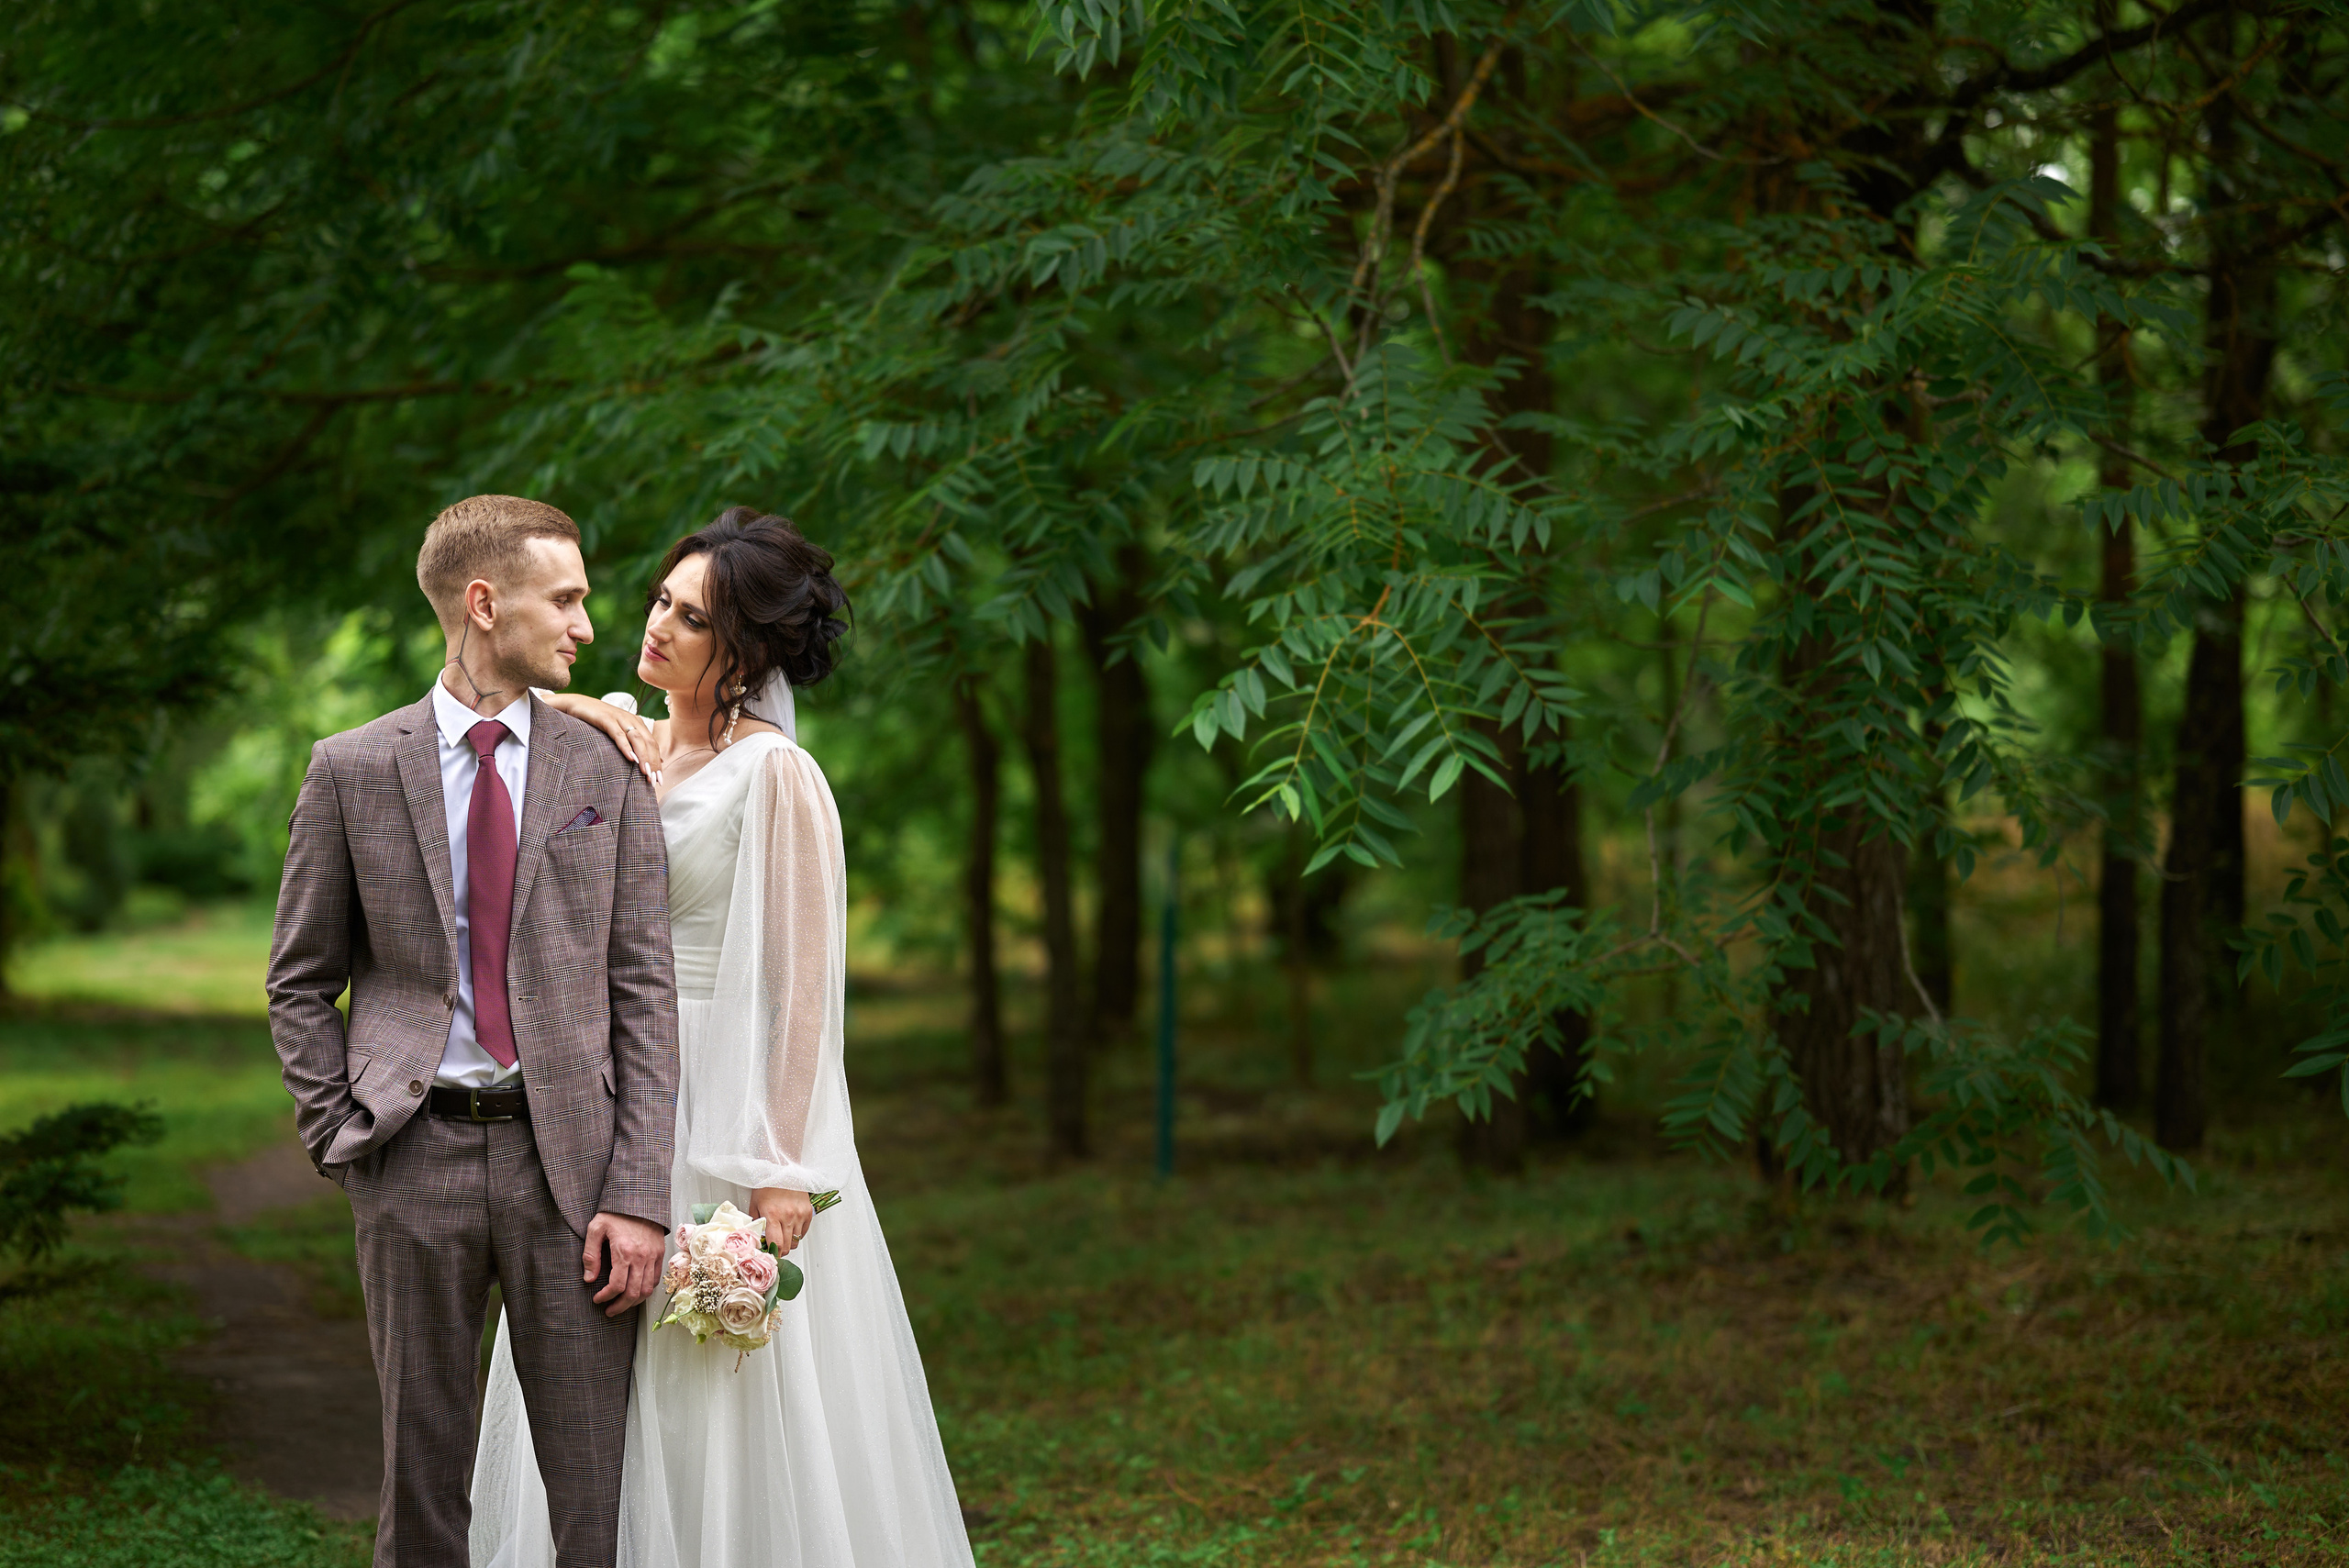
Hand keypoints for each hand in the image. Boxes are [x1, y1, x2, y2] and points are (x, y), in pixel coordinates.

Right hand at [542, 691, 660, 786]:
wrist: (579, 704)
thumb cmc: (598, 722)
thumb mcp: (619, 732)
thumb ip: (633, 744)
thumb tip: (645, 761)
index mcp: (638, 724)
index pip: (653, 745)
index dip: (657, 763)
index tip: (659, 780)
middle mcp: (632, 720)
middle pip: (649, 744)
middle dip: (653, 763)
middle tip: (655, 781)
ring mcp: (620, 719)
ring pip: (637, 740)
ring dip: (643, 757)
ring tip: (646, 773)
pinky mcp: (607, 719)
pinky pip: (619, 734)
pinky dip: (626, 747)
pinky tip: (631, 758)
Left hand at [584, 1212, 667, 1316]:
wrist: (639, 1198)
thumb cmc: (616, 1213)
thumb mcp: (596, 1228)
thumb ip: (590, 1255)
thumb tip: (589, 1278)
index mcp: (624, 1251)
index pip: (617, 1286)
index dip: (606, 1297)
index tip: (598, 1299)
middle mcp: (641, 1256)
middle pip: (633, 1293)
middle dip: (620, 1306)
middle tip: (609, 1311)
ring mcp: (653, 1256)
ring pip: (647, 1289)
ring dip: (634, 1302)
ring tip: (622, 1304)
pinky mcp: (660, 1253)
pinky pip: (656, 1278)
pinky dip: (647, 1289)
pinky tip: (636, 1290)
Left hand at [750, 1188, 814, 1253]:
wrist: (783, 1169)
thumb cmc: (768, 1184)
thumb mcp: (754, 1204)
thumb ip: (756, 1223)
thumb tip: (757, 1239)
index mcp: (773, 1215)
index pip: (776, 1244)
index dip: (773, 1253)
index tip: (769, 1254)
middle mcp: (788, 1216)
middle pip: (787, 1246)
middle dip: (780, 1250)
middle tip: (774, 1247)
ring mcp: (800, 1214)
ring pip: (796, 1241)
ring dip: (788, 1242)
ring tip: (782, 1235)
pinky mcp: (808, 1212)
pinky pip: (804, 1232)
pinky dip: (797, 1233)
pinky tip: (790, 1227)